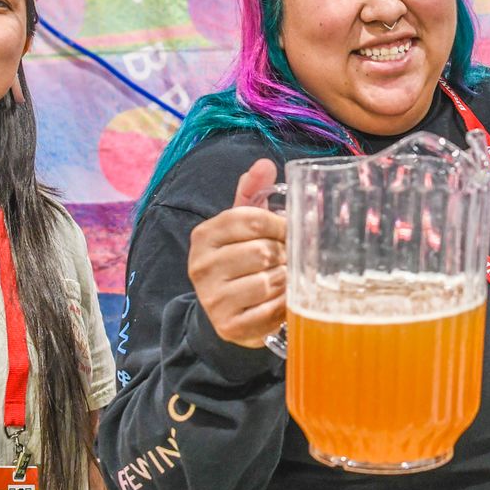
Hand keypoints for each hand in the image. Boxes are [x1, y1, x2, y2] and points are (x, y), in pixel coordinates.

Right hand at [187, 159, 287, 347]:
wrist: (222, 312)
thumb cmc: (238, 261)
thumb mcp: (239, 226)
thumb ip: (251, 194)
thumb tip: (264, 164)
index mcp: (204, 235)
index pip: (251, 218)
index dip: (279, 224)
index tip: (288, 231)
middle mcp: (201, 266)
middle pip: (263, 251)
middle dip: (284, 254)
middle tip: (288, 258)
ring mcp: (213, 298)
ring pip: (269, 281)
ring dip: (286, 280)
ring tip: (283, 278)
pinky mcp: (228, 326)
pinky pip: (271, 311)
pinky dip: (283, 305)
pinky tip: (280, 300)